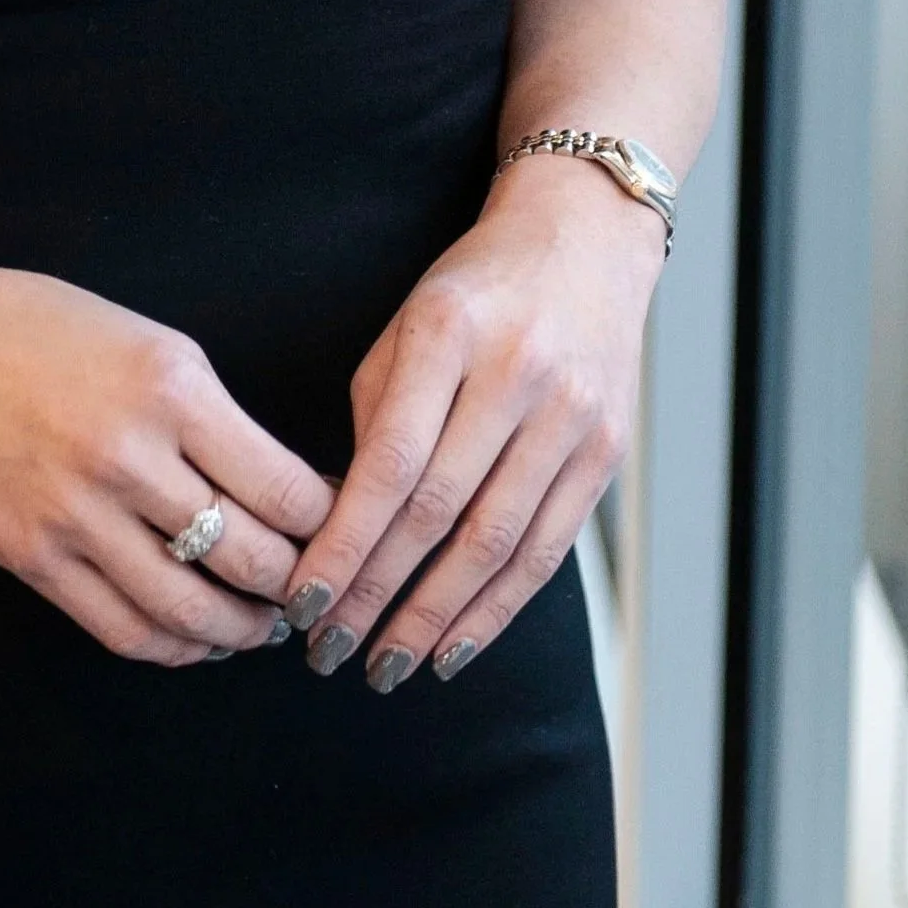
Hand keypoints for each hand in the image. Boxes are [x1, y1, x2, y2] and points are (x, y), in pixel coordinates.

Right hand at [0, 254, 335, 664]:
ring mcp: (76, 516)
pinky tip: (199, 638)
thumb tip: (289, 493)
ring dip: (246, 631)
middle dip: (300, 585)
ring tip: (266, 624)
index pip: (288, 489)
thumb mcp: (149, 341)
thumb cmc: (38, 326)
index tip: (343, 528)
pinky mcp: (33, 559)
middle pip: (254, 559)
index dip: (332, 523)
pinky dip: (177, 647)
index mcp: (172, 387)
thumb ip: (215, 417)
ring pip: (193, 609)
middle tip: (316, 587)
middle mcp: (129, 456)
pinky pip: (125, 630)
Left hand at [281, 158, 663, 689]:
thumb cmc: (475, 288)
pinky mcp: (606, 455)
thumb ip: (377, 417)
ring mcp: (571, 419)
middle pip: (439, 513)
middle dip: (378, 593)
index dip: (345, 543)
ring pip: (496, 545)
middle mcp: (517, 377)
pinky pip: (546, 551)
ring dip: (435, 619)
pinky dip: (497, 608)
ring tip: (386, 665)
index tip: (301, 598)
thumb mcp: (408, 324)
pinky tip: (454, 647)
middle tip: (329, 649)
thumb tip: (341, 526)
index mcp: (448, 334)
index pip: (389, 463)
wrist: (585, 242)